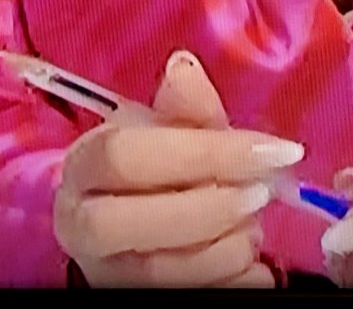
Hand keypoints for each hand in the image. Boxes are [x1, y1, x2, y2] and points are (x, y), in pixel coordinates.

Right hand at [52, 49, 298, 287]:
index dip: (203, 153)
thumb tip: (184, 67)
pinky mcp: (135, 302)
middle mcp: (83, 225)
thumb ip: (186, 108)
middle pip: (132, 222)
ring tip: (254, 223)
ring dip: (228, 247)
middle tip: (259, 194)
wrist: (131, 225)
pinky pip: (195, 299)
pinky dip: (236, 281)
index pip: (128, 156)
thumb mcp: (170, 132)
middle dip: (208, 209)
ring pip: (164, 274)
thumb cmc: (154, 169)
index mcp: (86, 167)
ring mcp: (106, 274)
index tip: (270, 150)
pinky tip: (255, 261)